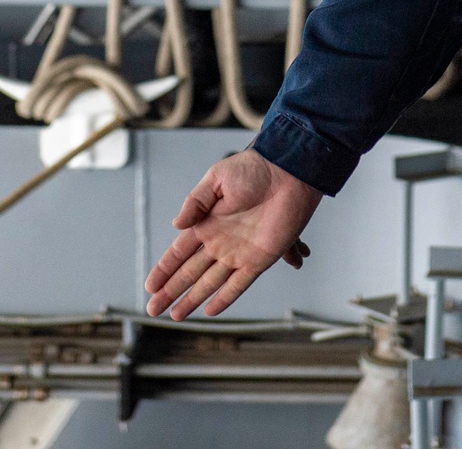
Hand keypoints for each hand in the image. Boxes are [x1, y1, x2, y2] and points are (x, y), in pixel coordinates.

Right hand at [145, 149, 321, 320]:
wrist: (288, 171)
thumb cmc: (254, 169)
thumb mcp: (218, 178)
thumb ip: (196, 202)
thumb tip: (176, 224)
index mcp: (207, 222)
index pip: (179, 252)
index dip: (164, 269)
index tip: (149, 286)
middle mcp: (220, 241)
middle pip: (190, 272)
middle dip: (171, 291)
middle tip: (153, 309)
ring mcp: (238, 252)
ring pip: (210, 283)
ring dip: (192, 299)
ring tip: (175, 316)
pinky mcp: (259, 259)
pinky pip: (238, 284)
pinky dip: (224, 298)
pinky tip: (209, 310)